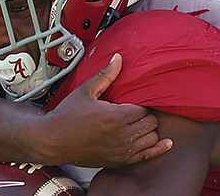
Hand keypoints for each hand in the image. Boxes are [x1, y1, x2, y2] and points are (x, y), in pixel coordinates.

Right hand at [43, 54, 171, 167]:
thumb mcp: (85, 91)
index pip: (143, 109)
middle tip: (135, 112)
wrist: (53, 140)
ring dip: (149, 130)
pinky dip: (157, 149)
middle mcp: (122, 136)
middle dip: (146, 116)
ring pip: (151, 138)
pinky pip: (146, 156)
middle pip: (150, 123)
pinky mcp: (118, 161)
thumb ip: (105, 76)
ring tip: (141, 123)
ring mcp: (121, 151)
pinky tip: (166, 143)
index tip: (131, 102)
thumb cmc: (67, 115)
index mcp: (115, 116)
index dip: (139, 104)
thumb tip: (118, 58)